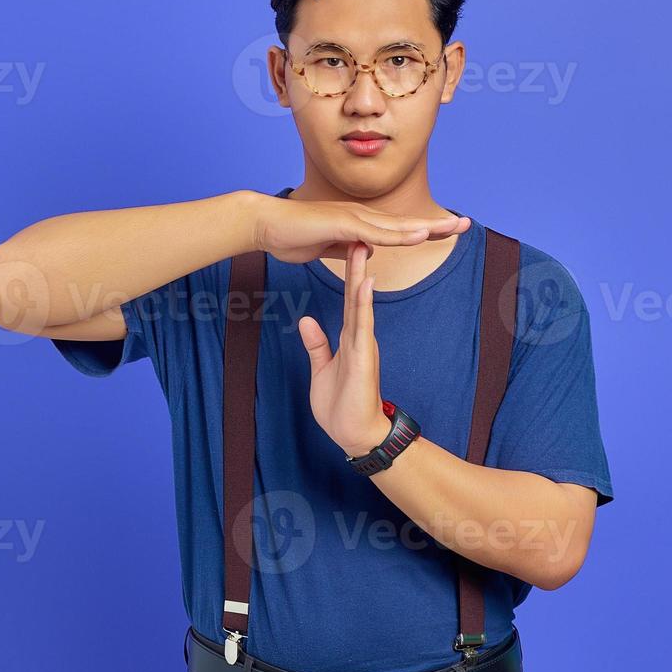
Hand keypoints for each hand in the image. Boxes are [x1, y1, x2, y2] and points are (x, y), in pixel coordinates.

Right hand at [251, 192, 468, 264]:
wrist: (266, 224)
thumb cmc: (292, 235)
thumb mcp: (329, 247)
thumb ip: (349, 249)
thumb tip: (368, 252)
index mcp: (359, 224)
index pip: (399, 229)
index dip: (424, 229)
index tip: (447, 230)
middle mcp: (361, 216)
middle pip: (406, 223)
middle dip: (437, 224)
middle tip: (466, 223)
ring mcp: (353, 218)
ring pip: (398, 225)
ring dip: (427, 226)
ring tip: (453, 226)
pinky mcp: (343, 224)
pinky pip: (377, 232)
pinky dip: (400, 235)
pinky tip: (420, 235)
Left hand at [298, 241, 396, 456]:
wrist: (356, 434)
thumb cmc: (341, 406)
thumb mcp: (322, 370)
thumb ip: (317, 345)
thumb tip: (306, 320)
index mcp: (350, 339)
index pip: (349, 301)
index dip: (347, 276)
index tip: (347, 250)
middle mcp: (360, 338)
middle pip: (356, 296)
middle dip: (356, 267)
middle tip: (359, 236)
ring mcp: (364, 346)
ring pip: (361, 306)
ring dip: (361, 278)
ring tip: (362, 250)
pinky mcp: (364, 358)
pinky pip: (363, 327)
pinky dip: (364, 305)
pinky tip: (364, 285)